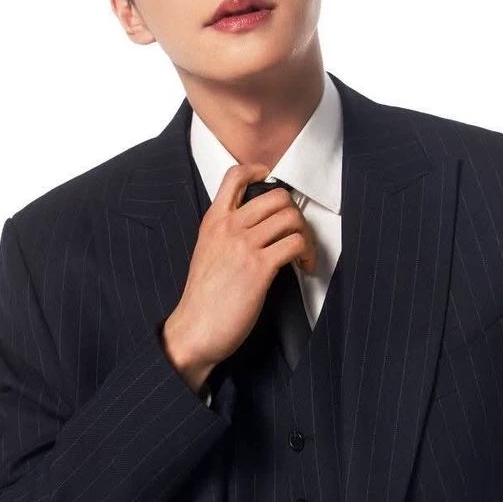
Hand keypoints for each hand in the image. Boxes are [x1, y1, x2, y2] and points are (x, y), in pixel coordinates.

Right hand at [161, 162, 317, 384]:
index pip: (235, 177)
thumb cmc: (203, 299)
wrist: (194, 330)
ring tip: (303, 255)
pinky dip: (308, 255)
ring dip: (306, 236)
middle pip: (277, 196)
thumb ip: (227, 234)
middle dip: (296, 213)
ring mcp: (244, 246)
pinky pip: (295, 244)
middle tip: (297, 234)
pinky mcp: (259, 268)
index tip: (272, 181)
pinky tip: (304, 268)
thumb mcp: (207, 253)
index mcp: (213, 221)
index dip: (259, 171)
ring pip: (291, 217)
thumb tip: (259, 227)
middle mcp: (229, 227)